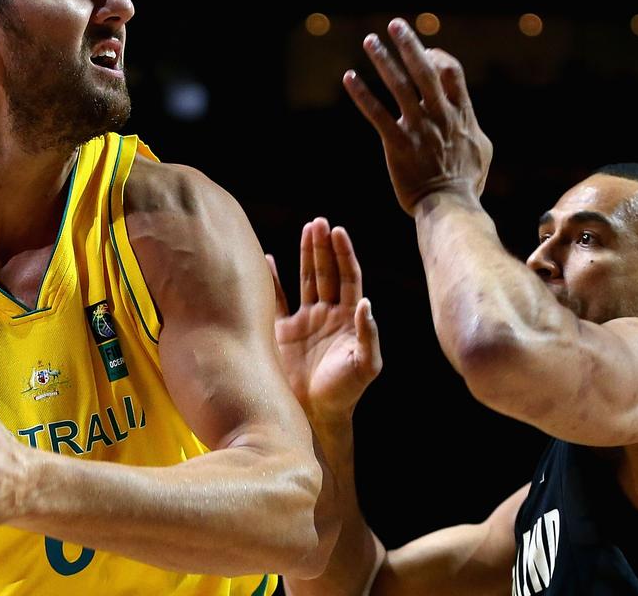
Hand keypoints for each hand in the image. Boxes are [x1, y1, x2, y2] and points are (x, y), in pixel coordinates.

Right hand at [268, 218, 380, 422]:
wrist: (315, 414)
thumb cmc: (346, 391)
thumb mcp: (365, 364)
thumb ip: (368, 335)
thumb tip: (366, 303)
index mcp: (348, 318)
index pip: (348, 278)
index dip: (344, 254)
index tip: (338, 231)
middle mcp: (327, 314)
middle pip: (327, 272)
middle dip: (324, 247)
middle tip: (319, 222)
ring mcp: (305, 321)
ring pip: (306, 280)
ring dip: (306, 255)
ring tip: (307, 228)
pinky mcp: (283, 331)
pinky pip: (277, 300)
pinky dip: (273, 280)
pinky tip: (269, 259)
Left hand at [342, 18, 491, 215]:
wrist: (450, 207)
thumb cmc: (467, 183)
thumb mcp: (482, 150)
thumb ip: (472, 126)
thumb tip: (468, 117)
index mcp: (461, 114)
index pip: (450, 72)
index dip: (437, 56)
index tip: (425, 51)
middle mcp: (440, 116)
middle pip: (425, 70)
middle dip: (409, 44)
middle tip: (395, 24)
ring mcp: (419, 129)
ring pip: (400, 86)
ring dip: (383, 60)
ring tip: (370, 40)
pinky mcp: (398, 144)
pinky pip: (377, 113)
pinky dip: (362, 94)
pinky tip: (349, 77)